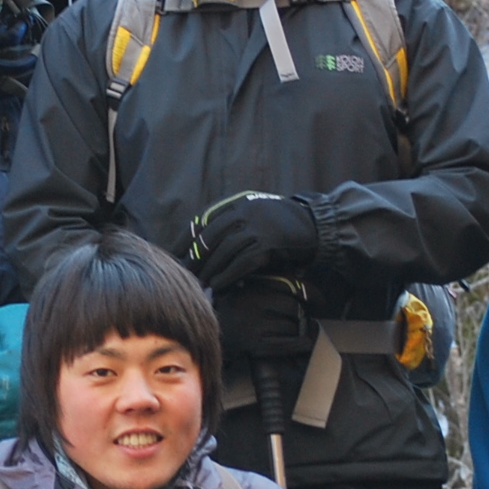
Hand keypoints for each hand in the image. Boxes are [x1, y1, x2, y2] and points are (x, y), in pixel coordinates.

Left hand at [187, 192, 321, 289]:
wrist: (315, 225)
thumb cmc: (281, 224)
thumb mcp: (255, 215)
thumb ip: (233, 223)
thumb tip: (204, 243)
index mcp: (238, 203)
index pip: (202, 220)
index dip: (186, 238)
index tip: (173, 254)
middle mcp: (245, 212)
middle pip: (210, 237)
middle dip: (195, 257)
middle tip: (184, 274)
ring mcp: (257, 227)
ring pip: (224, 251)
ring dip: (210, 269)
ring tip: (200, 283)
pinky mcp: (268, 244)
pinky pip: (242, 262)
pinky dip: (227, 275)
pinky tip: (218, 285)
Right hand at [211, 277, 315, 365]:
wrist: (202, 332)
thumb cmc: (230, 309)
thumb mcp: (246, 289)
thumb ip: (268, 284)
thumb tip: (300, 284)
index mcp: (253, 287)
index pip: (291, 286)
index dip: (311, 293)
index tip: (320, 299)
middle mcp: (254, 305)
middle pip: (293, 308)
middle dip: (302, 314)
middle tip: (304, 318)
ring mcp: (254, 325)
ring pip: (291, 326)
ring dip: (299, 330)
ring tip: (299, 331)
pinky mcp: (254, 344)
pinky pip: (286, 344)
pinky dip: (299, 344)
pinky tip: (304, 343)